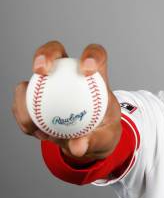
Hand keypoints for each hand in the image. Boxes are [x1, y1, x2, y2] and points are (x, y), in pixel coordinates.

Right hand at [12, 41, 121, 160]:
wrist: (87, 142)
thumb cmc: (102, 133)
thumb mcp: (106, 139)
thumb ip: (95, 141)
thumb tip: (77, 146)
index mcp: (95, 77)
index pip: (96, 55)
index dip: (91, 55)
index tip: (87, 70)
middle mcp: (69, 73)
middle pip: (55, 51)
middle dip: (45, 54)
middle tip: (41, 71)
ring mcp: (50, 84)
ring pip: (33, 77)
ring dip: (26, 94)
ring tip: (33, 122)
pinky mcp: (34, 98)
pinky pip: (23, 102)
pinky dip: (23, 115)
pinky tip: (31, 130)